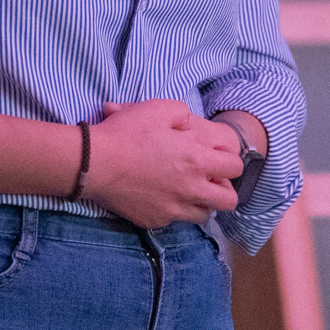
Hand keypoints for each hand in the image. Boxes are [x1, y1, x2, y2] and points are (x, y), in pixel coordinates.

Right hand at [81, 100, 241, 228]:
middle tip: (208, 179)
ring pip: (204, 215)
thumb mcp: (159, 109)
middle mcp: (190, 189)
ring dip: (201, 202)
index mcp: (196, 161)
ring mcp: (173, 209)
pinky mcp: (154, 220)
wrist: (94, 163)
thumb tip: (189, 125)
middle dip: (224, 190)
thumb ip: (183, 115)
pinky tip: (160, 196)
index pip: (235, 169)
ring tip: (186, 189)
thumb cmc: (126, 133)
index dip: (229, 162)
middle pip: (228, 201)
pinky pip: (175, 220)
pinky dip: (173, 210)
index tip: (216, 158)